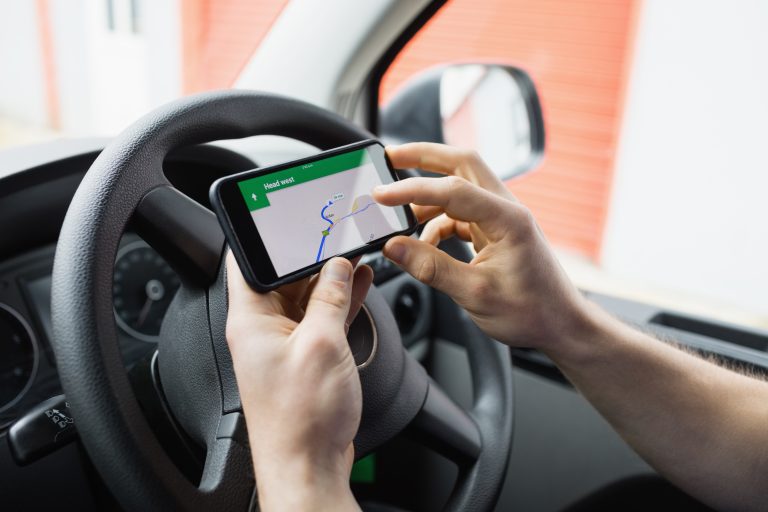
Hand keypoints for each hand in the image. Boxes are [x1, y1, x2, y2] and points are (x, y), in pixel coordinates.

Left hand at [226, 253, 371, 510]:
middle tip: (334, 231)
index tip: (286, 215)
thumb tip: (338, 266)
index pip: (246, 261)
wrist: (309, 467)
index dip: (264, 234)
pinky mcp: (306, 358)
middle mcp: (263, 330)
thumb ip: (330, 298)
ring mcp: (286, 344)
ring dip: (329, 276)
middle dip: (308, 253)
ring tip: (353, 250)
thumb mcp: (320, 344)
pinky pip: (321, 317)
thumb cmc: (301, 419)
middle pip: (282, 276)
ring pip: (306, 295)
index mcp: (250, 321)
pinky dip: (340, 299)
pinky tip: (359, 281)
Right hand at [373, 143, 589, 353]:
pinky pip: (460, 213)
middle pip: (461, 164)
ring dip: (427, 195)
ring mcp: (501, 218)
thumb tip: (393, 247)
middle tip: (389, 157)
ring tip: (398, 213)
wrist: (561, 326)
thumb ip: (430, 267)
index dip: (412, 189)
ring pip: (459, 187)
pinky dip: (436, 220)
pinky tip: (422, 242)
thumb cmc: (531, 312)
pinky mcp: (495, 231)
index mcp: (507, 219)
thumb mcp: (474, 294)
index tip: (380, 194)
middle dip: (423, 156)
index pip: (452, 189)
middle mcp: (506, 210)